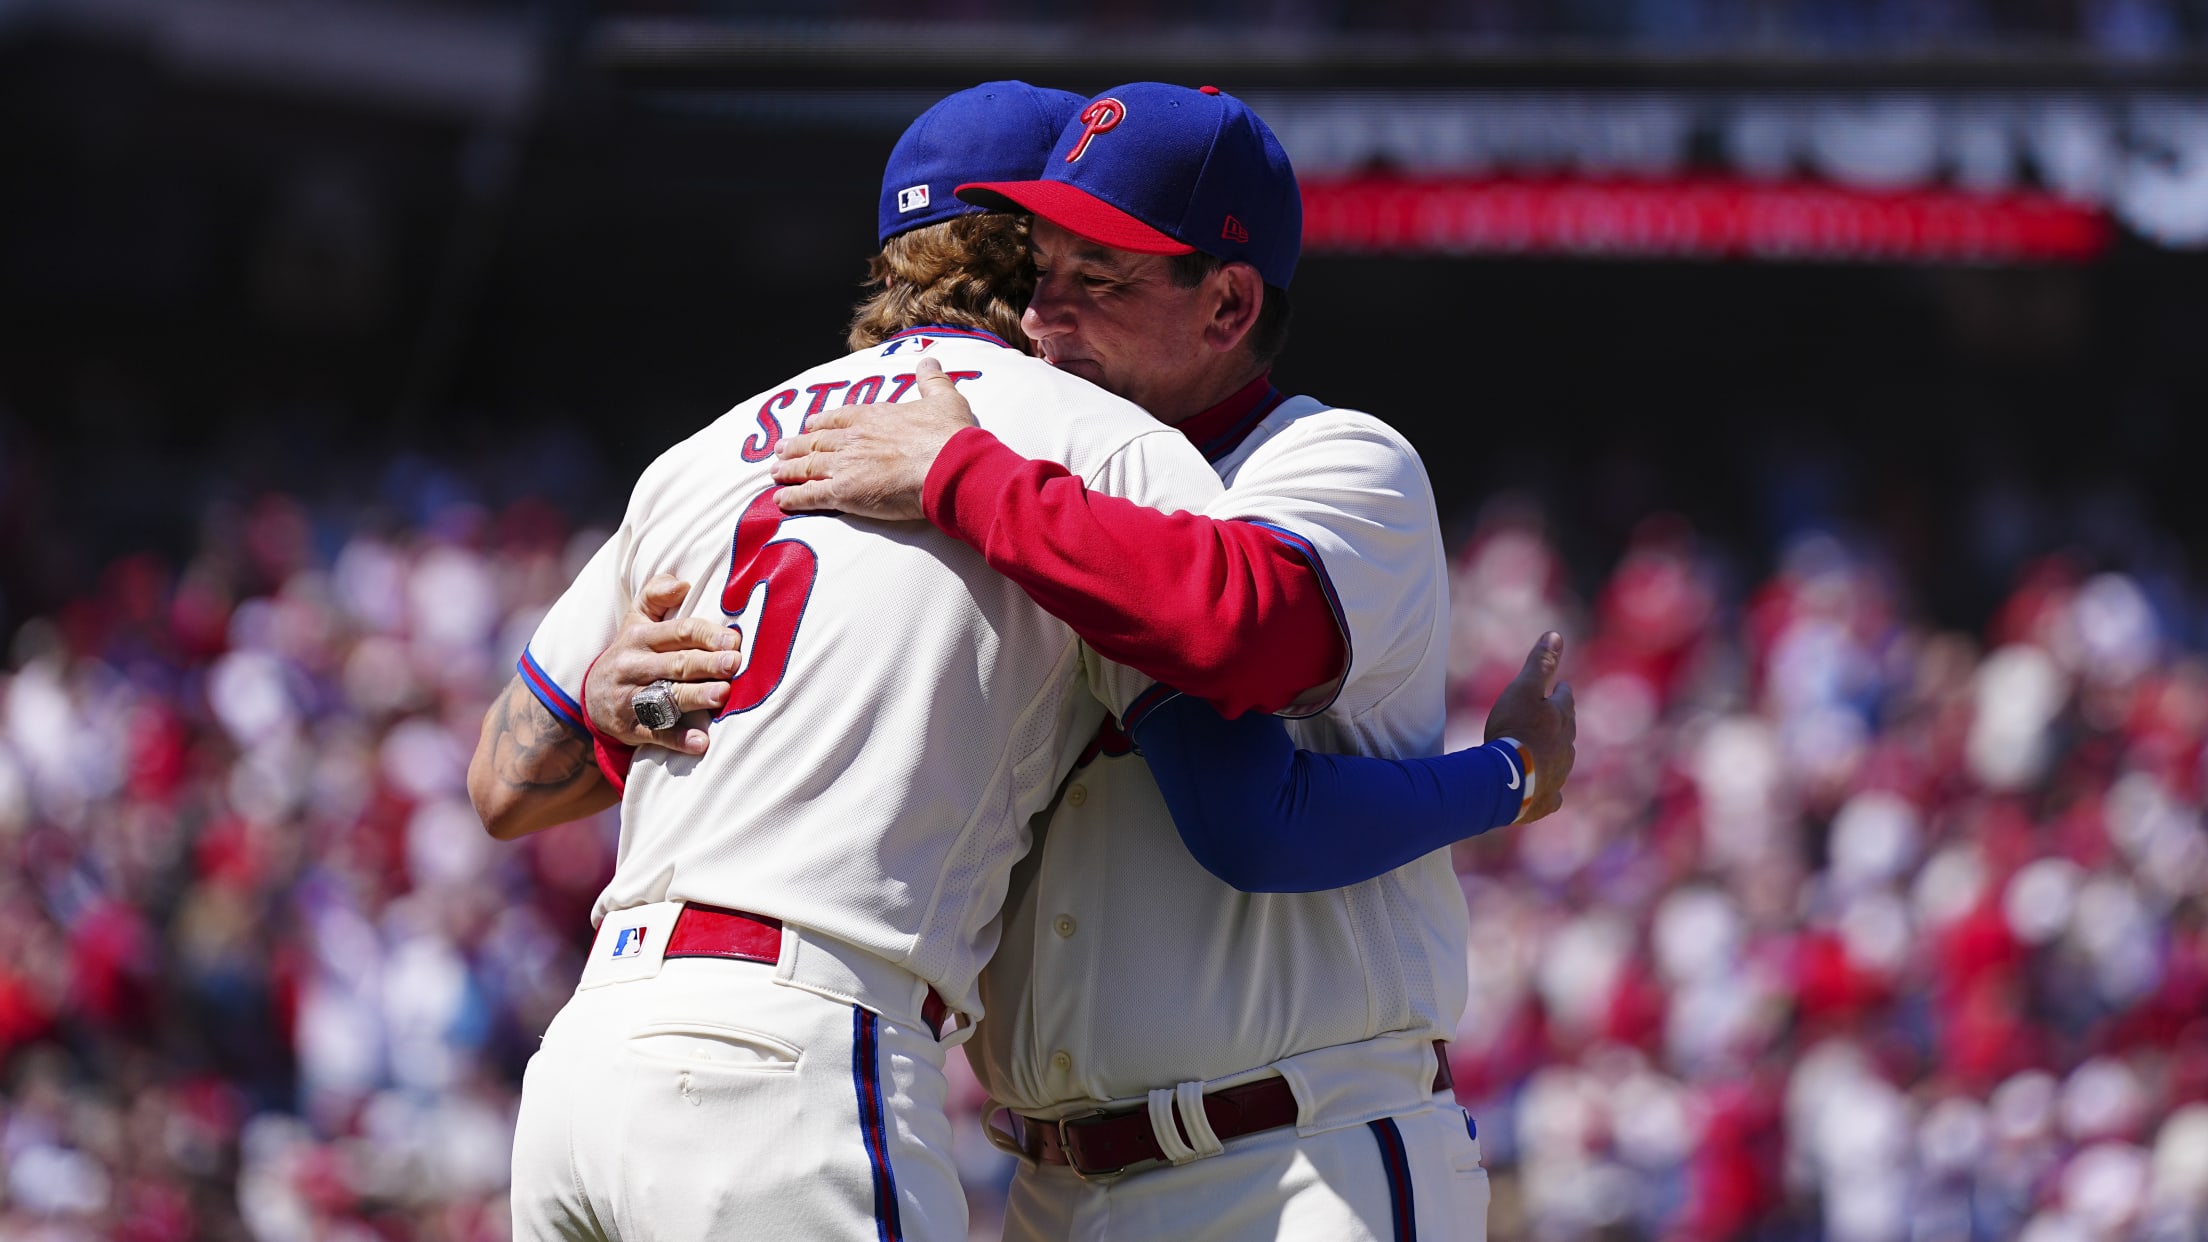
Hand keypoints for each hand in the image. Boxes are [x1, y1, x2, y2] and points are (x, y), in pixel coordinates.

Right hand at [583, 574, 739, 754]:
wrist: (591, 697)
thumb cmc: (631, 653)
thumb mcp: (636, 621)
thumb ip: (656, 596)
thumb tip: (682, 582)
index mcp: (640, 637)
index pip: (678, 631)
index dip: (706, 635)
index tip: (733, 640)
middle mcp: (633, 665)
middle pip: (675, 663)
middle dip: (706, 663)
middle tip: (734, 664)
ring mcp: (630, 698)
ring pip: (666, 697)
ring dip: (695, 697)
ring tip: (722, 696)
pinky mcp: (630, 727)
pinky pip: (655, 733)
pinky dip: (678, 739)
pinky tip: (701, 742)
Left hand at [772, 356, 978, 519]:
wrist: (947, 466)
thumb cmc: (948, 436)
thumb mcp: (944, 398)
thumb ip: (932, 380)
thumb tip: (929, 360)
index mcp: (874, 417)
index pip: (839, 418)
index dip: (822, 422)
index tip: (810, 425)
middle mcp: (853, 438)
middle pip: (817, 441)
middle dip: (797, 445)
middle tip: (781, 449)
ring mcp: (845, 465)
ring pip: (808, 465)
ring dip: (790, 469)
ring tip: (775, 472)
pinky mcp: (844, 492)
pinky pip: (811, 494)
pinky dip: (794, 497)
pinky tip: (781, 500)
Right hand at [1483, 631, 1575, 822]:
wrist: (1507, 779)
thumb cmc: (1514, 729)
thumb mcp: (1524, 689)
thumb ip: (1540, 663)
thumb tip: (1556, 634)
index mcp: (1561, 719)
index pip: (1565, 699)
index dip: (1561, 691)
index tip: (1560, 686)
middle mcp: (1566, 747)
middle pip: (1567, 731)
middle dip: (1561, 723)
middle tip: (1555, 717)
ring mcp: (1558, 776)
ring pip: (1562, 762)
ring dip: (1555, 755)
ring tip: (1546, 753)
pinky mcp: (1546, 801)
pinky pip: (1552, 796)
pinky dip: (1549, 792)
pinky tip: (1547, 795)